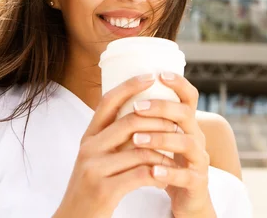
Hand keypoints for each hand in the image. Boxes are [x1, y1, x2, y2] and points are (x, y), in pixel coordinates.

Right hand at [53, 75, 179, 217]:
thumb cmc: (92, 188)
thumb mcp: (97, 158)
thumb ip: (114, 138)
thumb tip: (142, 114)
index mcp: (88, 137)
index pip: (108, 101)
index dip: (130, 86)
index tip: (151, 75)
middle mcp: (88, 148)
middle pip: (130, 121)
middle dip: (159, 120)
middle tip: (178, 123)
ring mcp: (94, 169)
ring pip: (140, 149)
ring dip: (164, 151)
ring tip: (177, 155)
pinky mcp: (104, 190)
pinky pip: (141, 174)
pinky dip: (159, 175)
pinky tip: (166, 179)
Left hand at [132, 72, 215, 217]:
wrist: (188, 199)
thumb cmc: (169, 164)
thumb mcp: (164, 139)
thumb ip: (151, 120)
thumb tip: (123, 93)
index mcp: (187, 124)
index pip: (189, 97)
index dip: (179, 83)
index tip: (160, 74)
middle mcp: (197, 137)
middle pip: (186, 114)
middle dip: (162, 108)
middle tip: (137, 107)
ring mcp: (199, 159)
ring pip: (186, 143)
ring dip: (161, 138)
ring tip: (137, 140)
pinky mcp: (197, 182)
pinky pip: (186, 175)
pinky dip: (169, 171)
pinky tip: (152, 171)